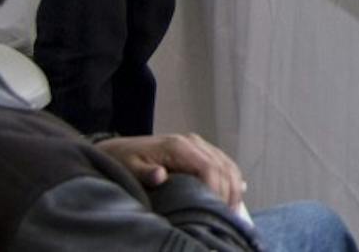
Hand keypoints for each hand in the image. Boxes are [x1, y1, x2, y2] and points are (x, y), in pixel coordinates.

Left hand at [95, 133, 246, 207]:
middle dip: (228, 192)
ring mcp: (197, 144)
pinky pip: (223, 161)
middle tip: (228, 217)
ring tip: (233, 209)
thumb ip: (145, 172)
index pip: (208, 167)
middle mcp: (192, 142)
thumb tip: (160, 175)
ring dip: (234, 186)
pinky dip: (233, 176)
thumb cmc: (124, 162)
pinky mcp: (199, 149)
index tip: (216, 211)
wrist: (120, 149)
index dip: (215, 190)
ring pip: (226, 163)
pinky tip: (239, 191)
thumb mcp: (130, 168)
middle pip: (221, 166)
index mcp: (178, 146)